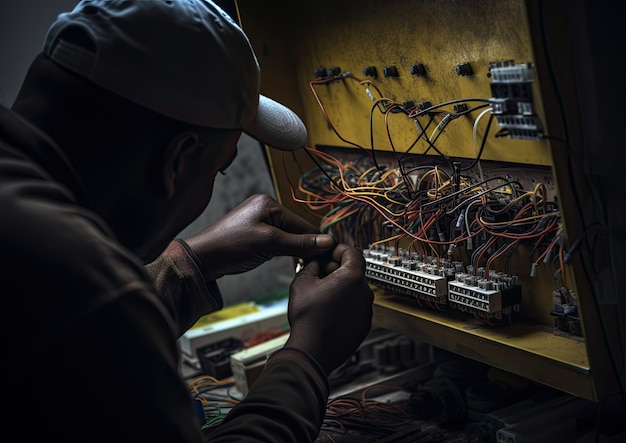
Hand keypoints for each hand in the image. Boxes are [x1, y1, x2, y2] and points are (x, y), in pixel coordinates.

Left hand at [182, 194, 334, 280]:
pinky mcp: (254, 234)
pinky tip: (288, 260)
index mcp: (268, 203)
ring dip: (294, 249)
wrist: (202, 259)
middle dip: (304, 246)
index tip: (330, 255)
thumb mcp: (270, 244)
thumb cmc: (232, 246)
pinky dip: (284, 250)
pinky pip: (277, 241)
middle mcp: (265, 208)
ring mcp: (259, 220)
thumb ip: (300, 243)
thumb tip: (328, 242)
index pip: (301, 223)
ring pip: (287, 236)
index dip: (315, 240)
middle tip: (317, 264)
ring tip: (304, 263)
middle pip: (295, 229)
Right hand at [285, 243, 373, 374]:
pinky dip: (344, 304)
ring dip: (340, 288)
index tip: (328, 252)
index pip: (352, 252)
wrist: (312, 351)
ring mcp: (366, 310)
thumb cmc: (307, 318)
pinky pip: (355, 307)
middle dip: (337, 269)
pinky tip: (327, 311)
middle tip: (319, 273)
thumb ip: (312, 265)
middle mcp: (364, 292)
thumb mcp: (302, 282)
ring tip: (320, 295)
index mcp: (352, 277)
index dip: (338, 249)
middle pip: (353, 271)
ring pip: (354, 290)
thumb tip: (316, 262)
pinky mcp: (363, 325)